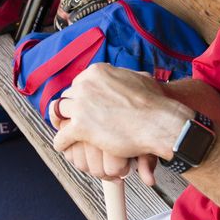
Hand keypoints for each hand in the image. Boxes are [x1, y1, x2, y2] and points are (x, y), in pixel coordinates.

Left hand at [50, 64, 185, 184]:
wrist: (158, 122)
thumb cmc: (155, 103)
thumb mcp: (137, 78)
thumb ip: (124, 76)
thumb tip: (129, 74)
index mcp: (96, 72)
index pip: (78, 84)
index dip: (80, 97)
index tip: (83, 107)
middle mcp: (85, 85)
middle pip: (68, 98)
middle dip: (71, 110)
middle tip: (75, 121)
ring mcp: (81, 105)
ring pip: (60, 114)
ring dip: (64, 124)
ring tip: (68, 134)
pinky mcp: (80, 127)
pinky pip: (61, 136)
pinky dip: (62, 143)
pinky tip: (66, 147)